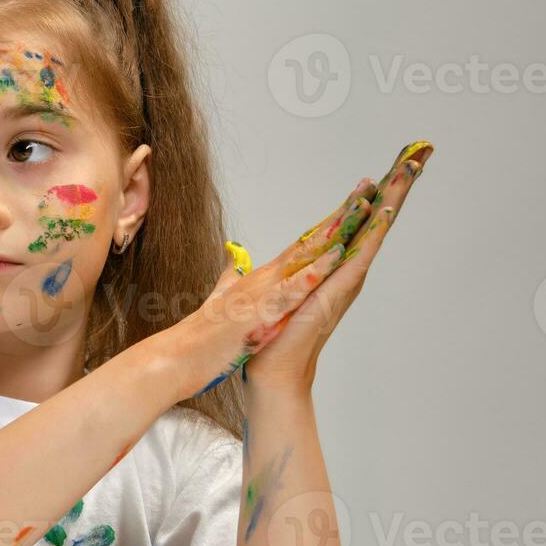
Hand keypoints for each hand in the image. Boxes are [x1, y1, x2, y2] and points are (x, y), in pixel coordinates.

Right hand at [167, 202, 348, 399]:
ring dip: (334, 232)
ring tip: (362, 208)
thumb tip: (235, 254)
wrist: (177, 357)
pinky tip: (335, 256)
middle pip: (308, 241)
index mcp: (260, 279)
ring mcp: (262, 294)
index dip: (328, 223)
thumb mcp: (221, 299)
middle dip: (339, 215)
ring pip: (305, 257)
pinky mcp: (260, 314)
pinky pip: (292, 290)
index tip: (353, 202)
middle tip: (368, 188)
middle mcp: (265, 279)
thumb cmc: (201, 335)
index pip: (301, 245)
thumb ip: (230, 275)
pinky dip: (315, 272)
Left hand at [242, 140, 432, 388]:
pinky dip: (371, 237)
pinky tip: (384, 213)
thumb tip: (257, 255)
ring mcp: (343, 282)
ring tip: (409, 171)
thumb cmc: (272, 337)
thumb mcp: (271, 293)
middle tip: (416, 154)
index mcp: (329, 267)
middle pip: (373, 222)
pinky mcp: (335, 295)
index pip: (353, 223)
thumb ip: (270, 273)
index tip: (387, 166)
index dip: (369, 195)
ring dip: (390, 203)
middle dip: (393, 189)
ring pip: (373, 233)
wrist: (273, 372)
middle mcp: (344, 271)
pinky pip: (358, 259)